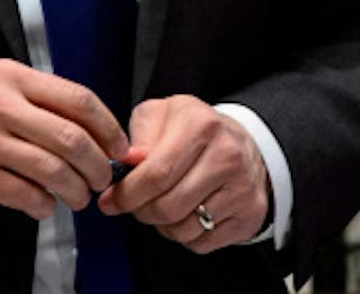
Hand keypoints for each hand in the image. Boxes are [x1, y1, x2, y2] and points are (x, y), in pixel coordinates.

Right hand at [0, 58, 129, 221]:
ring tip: (78, 197)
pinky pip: (27, 196)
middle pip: (72, 137)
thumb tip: (85, 126)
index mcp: (11, 77)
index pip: (77, 99)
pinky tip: (44, 205)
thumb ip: (34, 98)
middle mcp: (1, 105)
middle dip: (97, 165)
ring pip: (54, 170)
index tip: (117, 145)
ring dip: (76, 191)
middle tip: (102, 177)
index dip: (107, 126)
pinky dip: (45, 206)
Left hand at [98, 95, 268, 252]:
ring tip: (161, 204)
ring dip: (161, 225)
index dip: (127, 193)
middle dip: (141, 211)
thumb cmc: (194, 129)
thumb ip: (140, 136)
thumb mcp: (163, 115)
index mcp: (201, 126)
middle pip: (168, 206)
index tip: (110, 200)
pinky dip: (184, 235)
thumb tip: (126, 163)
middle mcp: (226, 156)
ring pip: (183, 229)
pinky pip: (202, 243)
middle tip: (133, 204)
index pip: (157, 173)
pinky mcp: (249, 216)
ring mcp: (242, 189)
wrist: (243, 143)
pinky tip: (185, 213)